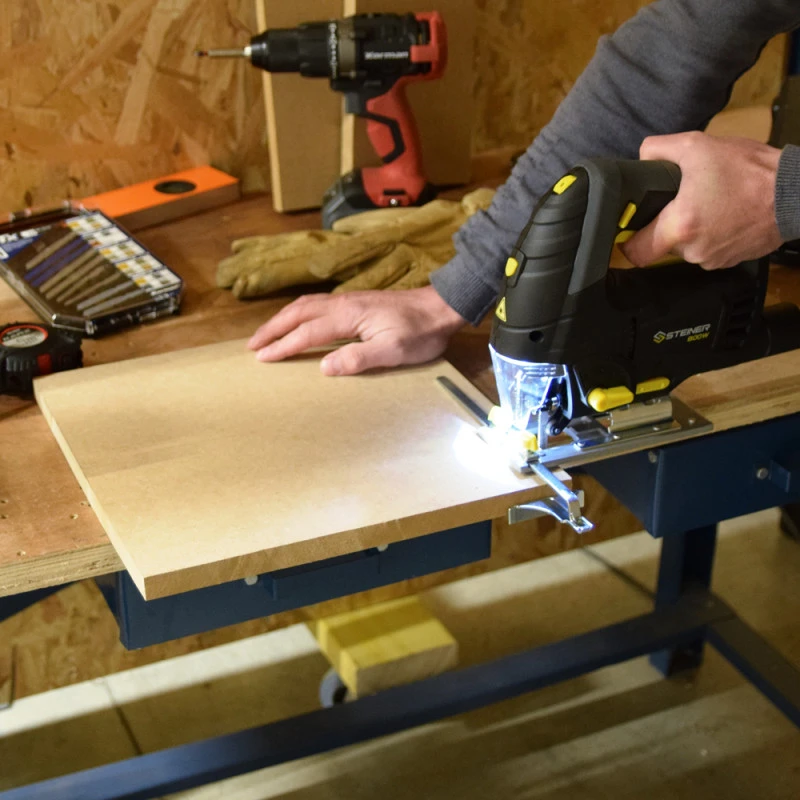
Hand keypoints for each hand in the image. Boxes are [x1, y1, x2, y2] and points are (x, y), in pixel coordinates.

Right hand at [248, 284, 466, 375]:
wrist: (441, 308)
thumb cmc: (420, 332)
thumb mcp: (394, 351)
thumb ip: (358, 358)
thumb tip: (323, 366)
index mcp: (349, 316)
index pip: (307, 332)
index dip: (284, 346)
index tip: (262, 358)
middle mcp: (343, 303)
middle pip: (298, 312)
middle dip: (273, 329)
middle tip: (252, 346)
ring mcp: (348, 300)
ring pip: (305, 305)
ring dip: (282, 319)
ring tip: (266, 334)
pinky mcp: (355, 302)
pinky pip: (316, 304)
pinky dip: (297, 313)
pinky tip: (297, 320)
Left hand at [621, 132, 783, 269]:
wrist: (796, 193)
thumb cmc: (751, 171)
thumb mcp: (697, 146)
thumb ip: (658, 149)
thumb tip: (642, 157)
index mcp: (680, 227)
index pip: (636, 253)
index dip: (629, 241)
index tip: (632, 229)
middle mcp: (694, 251)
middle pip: (662, 246)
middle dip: (667, 226)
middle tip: (682, 202)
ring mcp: (713, 259)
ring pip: (687, 248)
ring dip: (692, 229)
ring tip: (710, 204)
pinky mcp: (731, 261)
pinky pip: (709, 250)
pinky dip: (712, 235)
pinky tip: (725, 214)